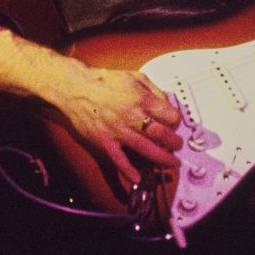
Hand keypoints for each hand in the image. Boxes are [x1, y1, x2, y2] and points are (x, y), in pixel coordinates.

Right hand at [49, 62, 183, 186]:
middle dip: (174, 142)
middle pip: (161, 134)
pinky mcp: (105, 141)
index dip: (176, 121)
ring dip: (162, 158)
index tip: (175, 124)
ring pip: (145, 148)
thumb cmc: (105, 82)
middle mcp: (132, 116)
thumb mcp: (135, 77)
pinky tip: (137, 178)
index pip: (169, 115)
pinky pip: (118, 160)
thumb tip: (167, 103)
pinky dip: (128, 170)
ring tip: (171, 163)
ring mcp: (118, 131)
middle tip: (177, 145)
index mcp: (142, 99)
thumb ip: (154, 90)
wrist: (77, 88)